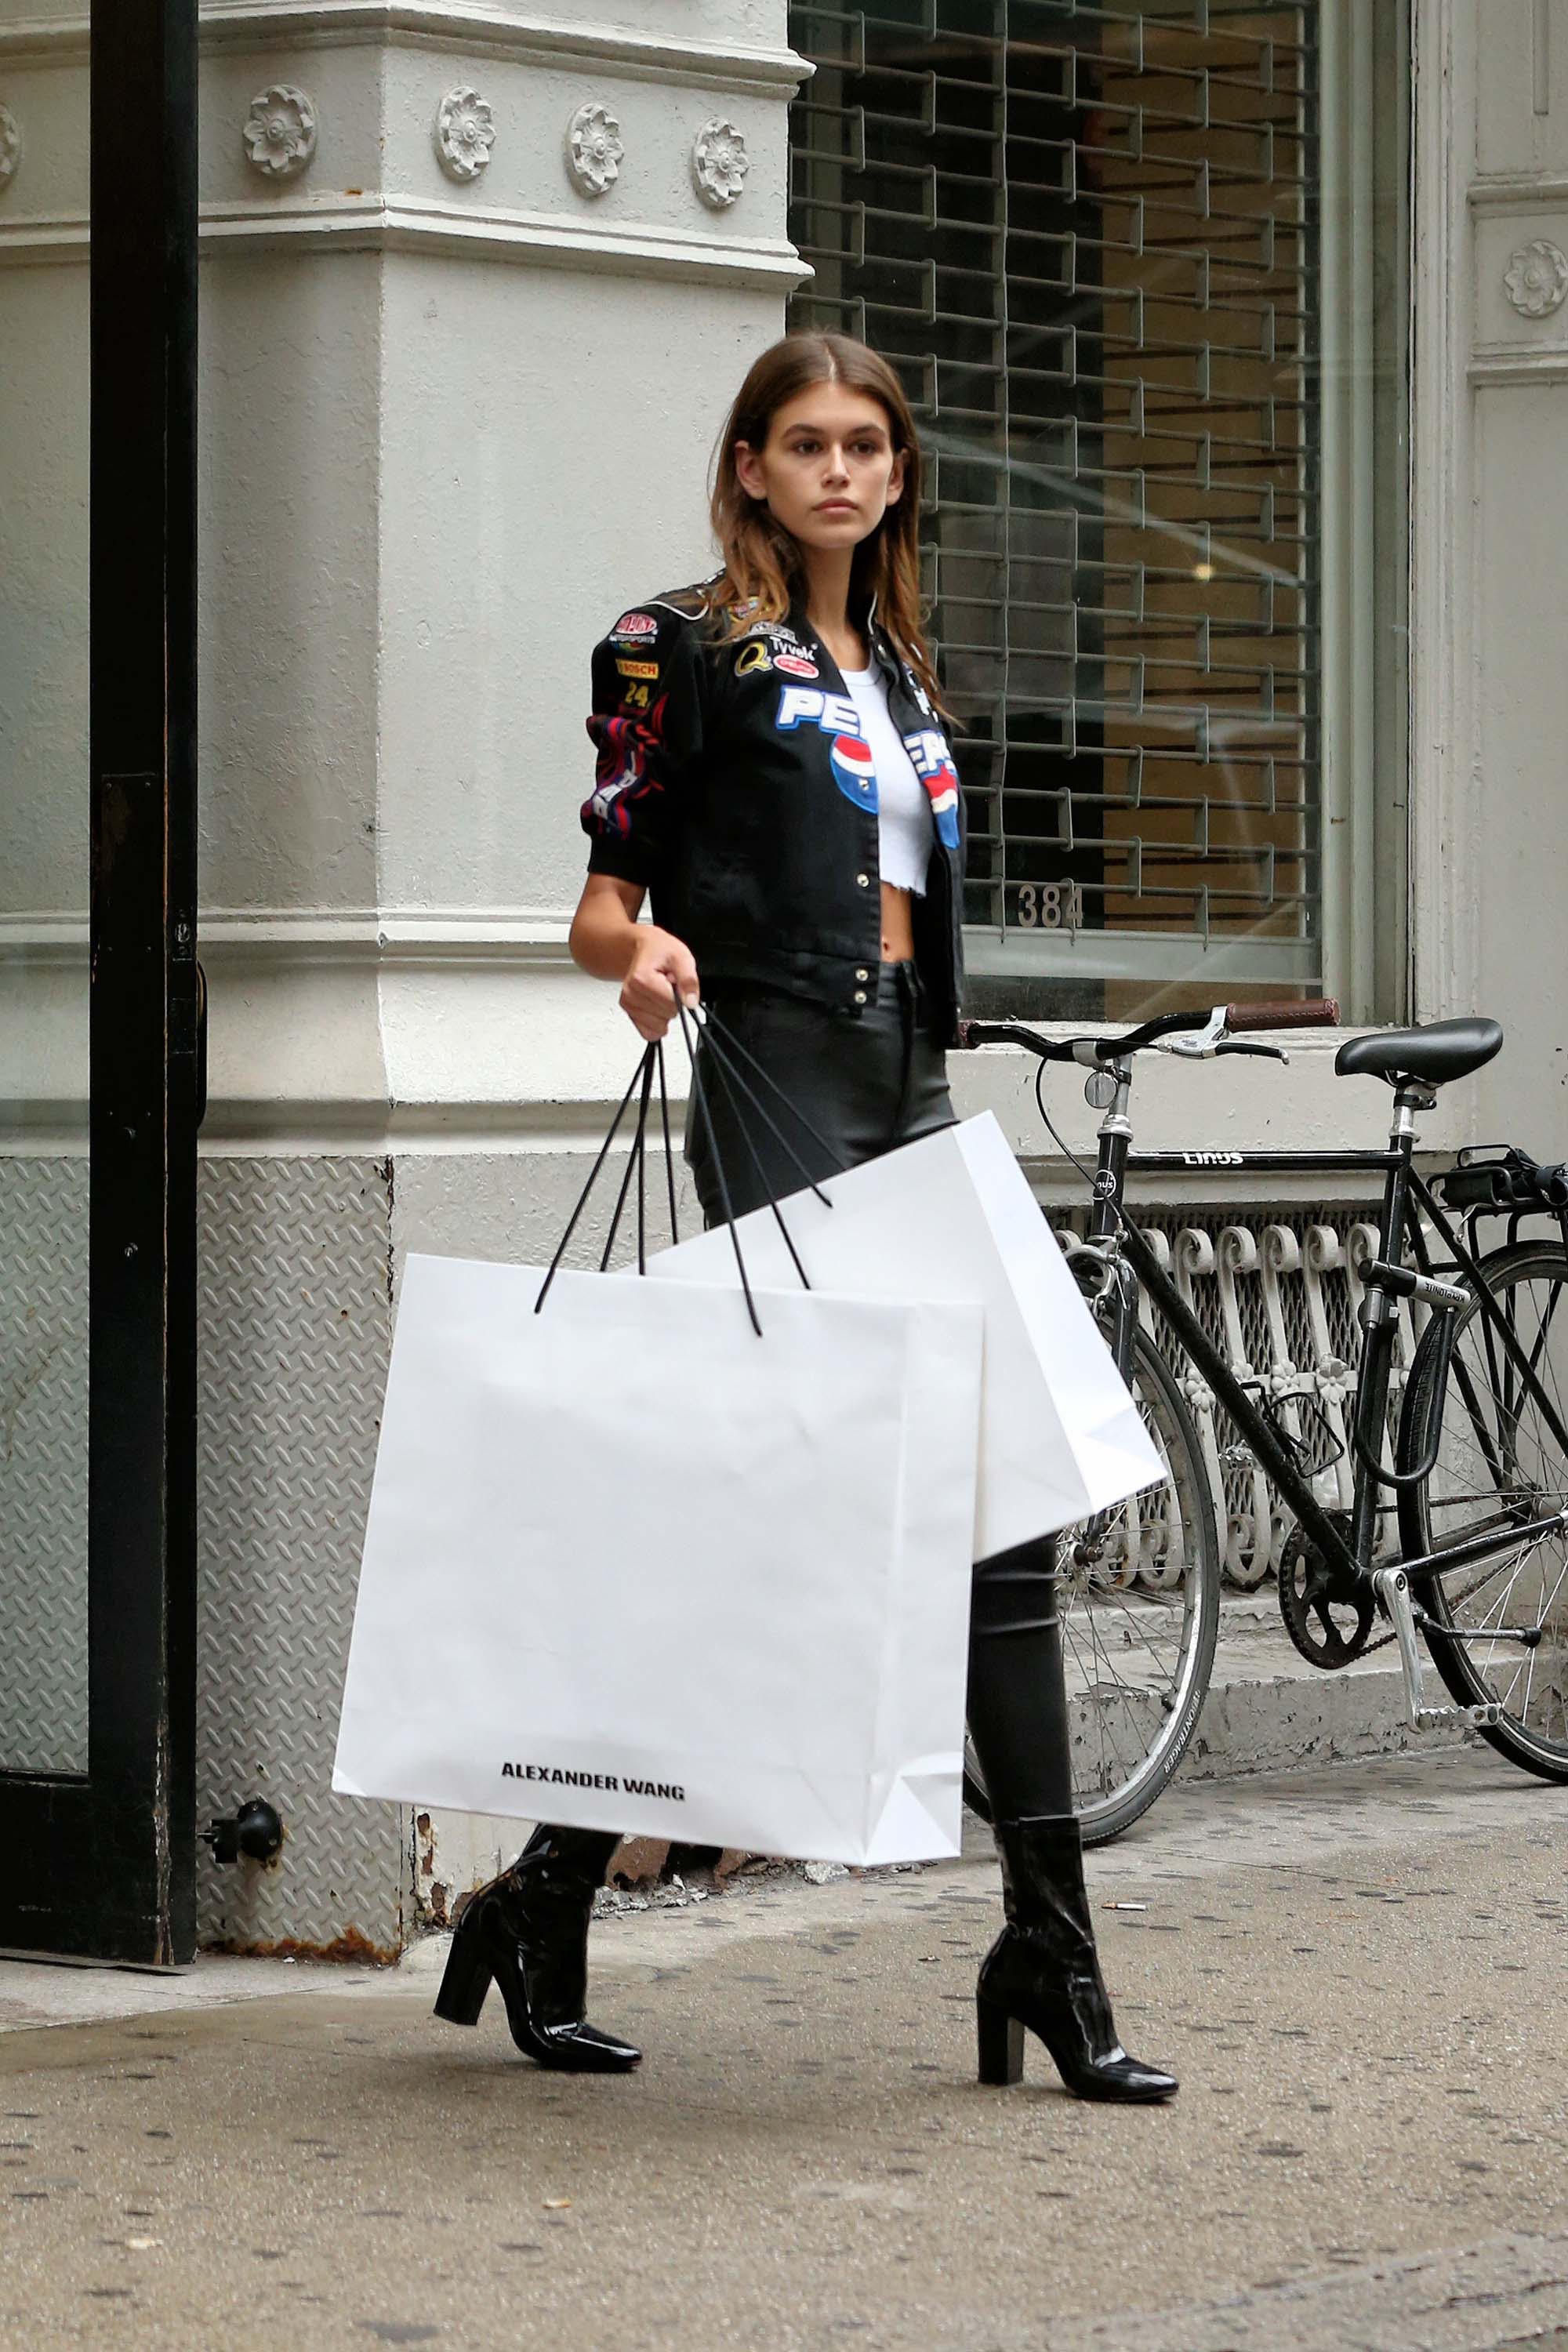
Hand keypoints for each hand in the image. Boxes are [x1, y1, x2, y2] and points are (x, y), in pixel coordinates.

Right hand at [620, 926, 700, 1041]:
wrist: (644, 950)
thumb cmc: (660, 951)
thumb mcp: (681, 957)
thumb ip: (688, 980)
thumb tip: (690, 1002)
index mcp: (642, 979)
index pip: (672, 1004)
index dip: (680, 995)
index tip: (674, 981)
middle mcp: (631, 994)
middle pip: (666, 1016)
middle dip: (673, 1003)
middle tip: (667, 984)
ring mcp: (629, 1005)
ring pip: (659, 1027)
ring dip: (665, 1012)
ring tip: (661, 992)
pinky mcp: (630, 1014)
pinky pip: (649, 1033)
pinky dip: (658, 1023)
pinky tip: (656, 1005)